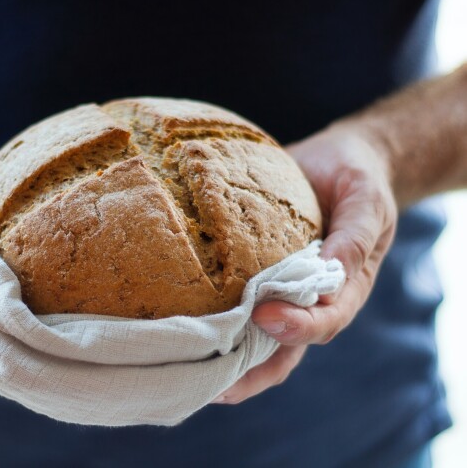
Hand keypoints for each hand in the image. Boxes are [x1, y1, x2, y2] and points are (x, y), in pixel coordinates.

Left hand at [213, 125, 397, 403]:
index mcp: (346, 288)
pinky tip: (180, 331)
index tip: (264, 315)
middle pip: (283, 350)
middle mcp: (310, 300)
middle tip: (212, 384)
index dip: (297, 326)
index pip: (324, 321)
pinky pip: (234, 305)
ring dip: (225, 361)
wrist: (338, 163)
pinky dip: (213, 323)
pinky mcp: (255, 276)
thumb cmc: (357, 180)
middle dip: (250, 372)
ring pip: (254, 340)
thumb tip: (332, 270)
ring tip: (186, 372)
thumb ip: (355, 236)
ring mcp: (281, 293)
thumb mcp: (367, 201)